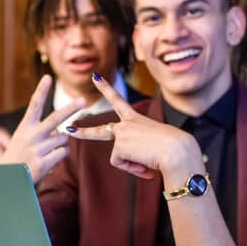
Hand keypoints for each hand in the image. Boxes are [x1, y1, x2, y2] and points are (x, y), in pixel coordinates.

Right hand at [0, 75, 84, 181]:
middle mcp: (30, 136)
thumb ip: (43, 132)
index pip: (34, 105)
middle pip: (55, 119)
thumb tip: (66, 132)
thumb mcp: (24, 139)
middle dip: (70, 109)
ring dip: (61, 143)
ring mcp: (36, 149)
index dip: (41, 91)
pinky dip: (60, 155)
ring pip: (63, 139)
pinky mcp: (43, 162)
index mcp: (25, 127)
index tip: (48, 77)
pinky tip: (49, 161)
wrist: (7, 180)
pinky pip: (63, 152)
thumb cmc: (19, 156)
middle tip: (82, 101)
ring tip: (46, 151)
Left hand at [67, 73, 201, 179]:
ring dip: (133, 164)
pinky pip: (121, 163)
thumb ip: (142, 153)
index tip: (95, 77)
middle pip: (101, 130)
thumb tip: (140, 168)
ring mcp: (122, 133)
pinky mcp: (119, 146)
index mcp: (137, 119)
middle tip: (69, 129)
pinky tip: (145, 164)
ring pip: (120, 157)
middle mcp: (127, 123)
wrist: (177, 150)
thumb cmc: (174, 148)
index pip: (119, 102)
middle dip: (84, 132)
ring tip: (149, 162)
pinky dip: (133, 168)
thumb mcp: (156, 146)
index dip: (106, 89)